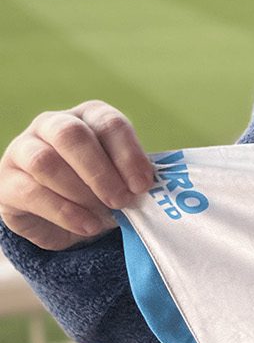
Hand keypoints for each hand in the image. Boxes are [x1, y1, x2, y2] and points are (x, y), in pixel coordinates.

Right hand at [0, 102, 155, 250]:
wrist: (64, 215)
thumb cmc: (101, 188)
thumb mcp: (122, 178)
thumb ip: (132, 178)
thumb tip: (149, 191)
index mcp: (88, 116)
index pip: (108, 123)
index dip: (128, 154)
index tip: (143, 185)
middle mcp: (52, 125)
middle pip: (71, 135)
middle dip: (100, 172)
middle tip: (121, 201)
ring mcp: (23, 150)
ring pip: (45, 162)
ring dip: (80, 192)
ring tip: (104, 216)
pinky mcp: (6, 181)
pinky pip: (30, 192)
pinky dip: (64, 213)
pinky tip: (87, 226)